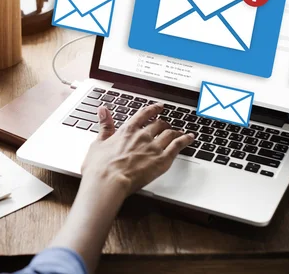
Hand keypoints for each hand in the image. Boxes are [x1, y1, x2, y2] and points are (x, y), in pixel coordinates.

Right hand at [51, 104, 193, 272]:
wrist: (108, 181)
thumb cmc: (100, 167)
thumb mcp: (98, 143)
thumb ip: (104, 126)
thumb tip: (103, 111)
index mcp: (127, 130)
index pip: (144, 114)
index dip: (153, 109)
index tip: (159, 107)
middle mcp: (143, 135)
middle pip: (159, 124)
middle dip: (164, 123)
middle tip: (167, 125)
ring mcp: (154, 147)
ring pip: (170, 133)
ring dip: (176, 131)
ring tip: (180, 132)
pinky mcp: (162, 160)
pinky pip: (178, 145)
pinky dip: (186, 140)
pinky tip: (190, 138)